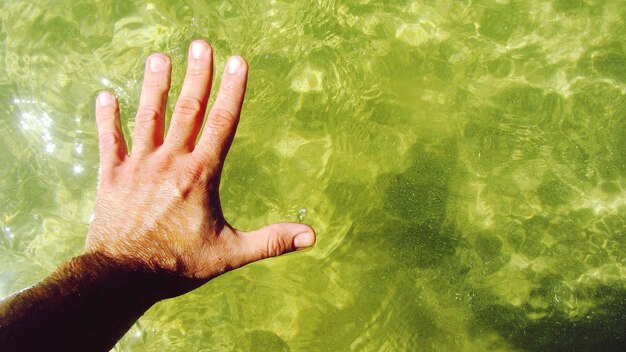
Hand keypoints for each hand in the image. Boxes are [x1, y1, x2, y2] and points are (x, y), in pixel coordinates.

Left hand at [87, 40, 315, 296]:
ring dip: (155, 86)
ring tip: (160, 58)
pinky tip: (106, 95)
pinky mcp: (112, 176)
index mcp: (200, 175)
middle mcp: (170, 162)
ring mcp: (139, 166)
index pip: (222, 123)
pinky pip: (110, 141)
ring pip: (148, 117)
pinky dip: (107, 118)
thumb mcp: (231, 254)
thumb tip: (312, 236)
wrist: (122, 277)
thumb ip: (271, 241)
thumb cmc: (178, 265)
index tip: (237, 61)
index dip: (232, 90)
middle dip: (197, 75)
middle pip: (187, 110)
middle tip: (201, 45)